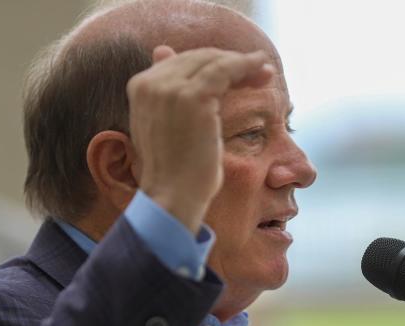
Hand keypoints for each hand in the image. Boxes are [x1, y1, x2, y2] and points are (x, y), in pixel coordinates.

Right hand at [126, 45, 274, 233]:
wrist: (172, 197)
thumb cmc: (173, 170)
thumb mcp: (165, 124)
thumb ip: (166, 91)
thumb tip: (161, 49)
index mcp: (139, 86)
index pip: (180, 61)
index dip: (210, 64)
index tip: (238, 73)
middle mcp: (150, 82)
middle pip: (197, 57)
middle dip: (229, 62)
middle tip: (259, 71)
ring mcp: (170, 88)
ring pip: (213, 61)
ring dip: (243, 63)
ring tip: (265, 73)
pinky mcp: (193, 97)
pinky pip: (226, 70)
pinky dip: (247, 66)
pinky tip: (264, 72)